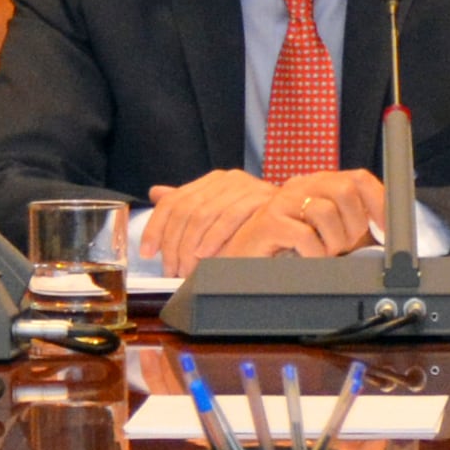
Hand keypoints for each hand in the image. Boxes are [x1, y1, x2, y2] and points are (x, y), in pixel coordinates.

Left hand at [142, 171, 280, 271]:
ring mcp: (246, 187)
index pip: (173, 201)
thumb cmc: (256, 224)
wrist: (301, 220)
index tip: (147, 253)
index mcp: (213, 181)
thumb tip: (155, 192)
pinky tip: (206, 255)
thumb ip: (189, 204)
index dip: (156, 228)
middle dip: (174, 244)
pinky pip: (231, 217)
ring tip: (187, 269)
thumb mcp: (219, 214)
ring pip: (204, 214)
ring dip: (191, 246)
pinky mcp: (262, 198)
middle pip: (186, 210)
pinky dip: (215, 238)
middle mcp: (228, 179)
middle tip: (171, 270)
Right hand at [262, 170, 388, 254]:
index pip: (357, 178)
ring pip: (326, 213)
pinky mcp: (269, 221)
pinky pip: (306, 236)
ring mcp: (283, 201)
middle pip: (345, 190)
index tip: (387, 228)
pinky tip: (306, 257)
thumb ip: (351, 225)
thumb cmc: (287, 248)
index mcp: (318, 185)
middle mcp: (301, 186)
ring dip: (331, 243)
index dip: (378, 201)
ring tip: (319, 253)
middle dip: (352, 225)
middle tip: (341, 245)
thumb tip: (385, 233)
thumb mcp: (326, 233)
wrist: (245, 259)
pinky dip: (313, 253)